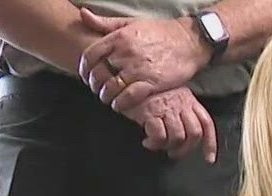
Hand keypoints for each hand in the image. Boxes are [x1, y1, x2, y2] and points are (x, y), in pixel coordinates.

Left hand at [78, 11, 210, 113]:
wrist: (189, 41)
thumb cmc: (159, 32)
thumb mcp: (130, 23)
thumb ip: (105, 22)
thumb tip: (83, 14)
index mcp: (118, 37)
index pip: (90, 55)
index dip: (84, 69)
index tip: (86, 76)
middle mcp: (126, 52)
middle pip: (99, 73)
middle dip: (95, 85)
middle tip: (97, 90)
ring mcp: (139, 68)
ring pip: (112, 87)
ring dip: (106, 96)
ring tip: (108, 99)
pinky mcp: (152, 82)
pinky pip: (130, 96)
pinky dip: (121, 103)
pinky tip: (119, 105)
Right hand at [126, 87, 218, 162]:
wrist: (125, 81)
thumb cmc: (146, 93)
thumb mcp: (169, 98)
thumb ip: (180, 113)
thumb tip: (184, 138)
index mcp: (189, 100)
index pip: (206, 124)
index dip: (209, 144)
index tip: (208, 159)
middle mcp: (181, 103)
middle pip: (194, 134)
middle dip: (185, 149)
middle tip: (174, 153)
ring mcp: (167, 108)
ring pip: (178, 137)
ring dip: (168, 147)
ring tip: (158, 145)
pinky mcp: (151, 112)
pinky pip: (159, 137)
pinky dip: (154, 144)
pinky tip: (147, 142)